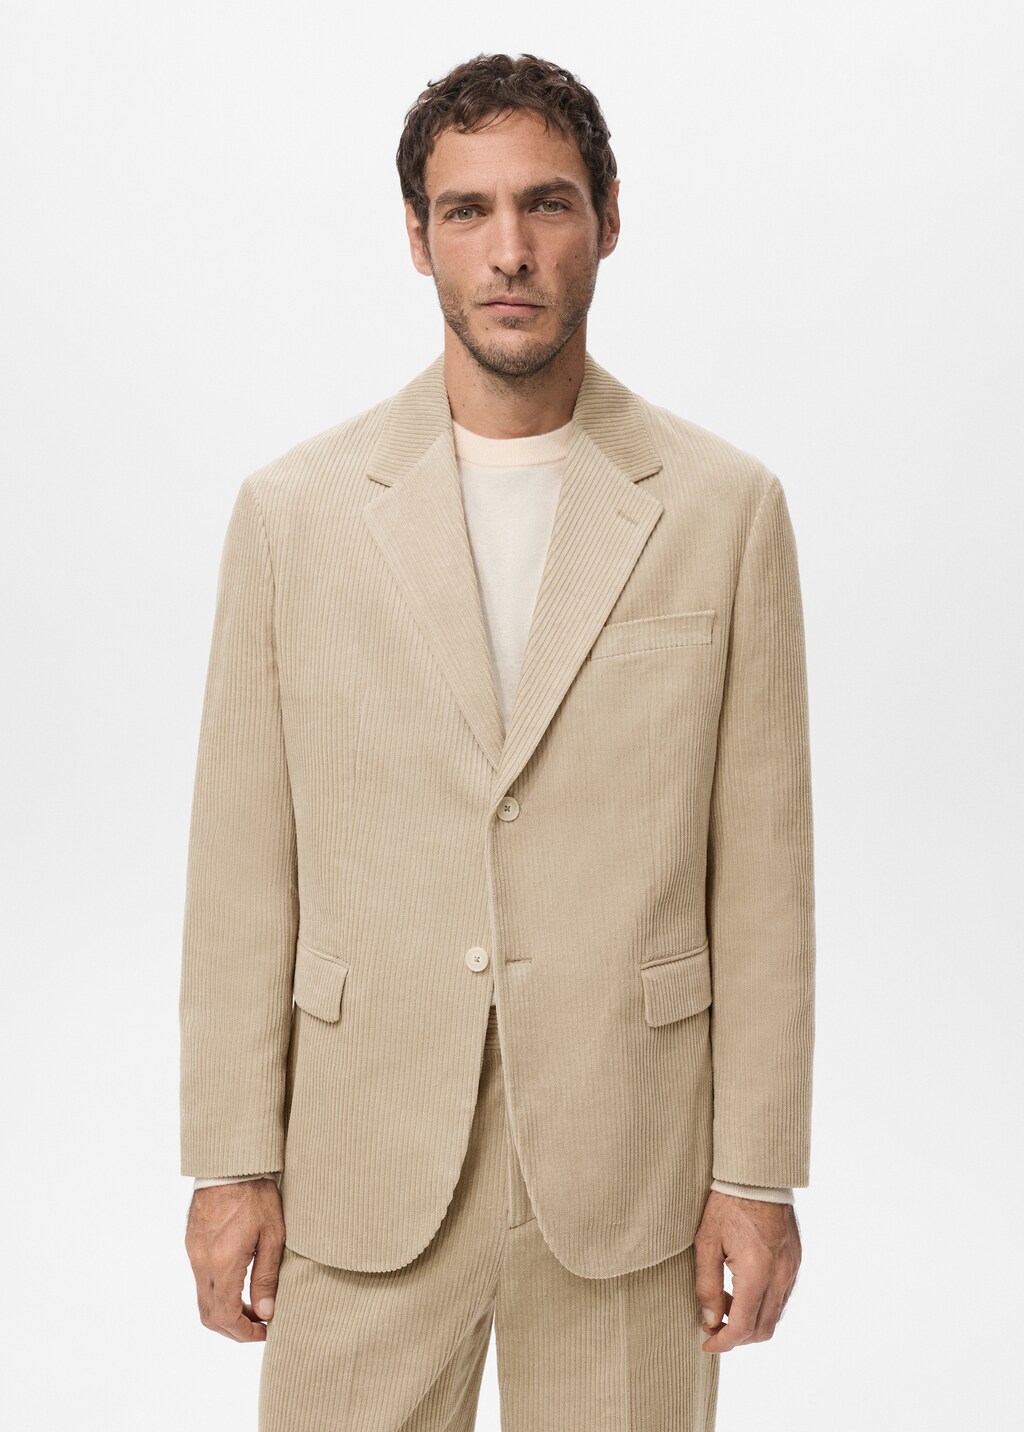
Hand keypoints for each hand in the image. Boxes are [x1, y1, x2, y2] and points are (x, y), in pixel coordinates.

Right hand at [184, 1178, 284, 1341]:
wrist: (231, 1163)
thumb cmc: (257, 1195)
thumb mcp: (272, 1235)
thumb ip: (267, 1278)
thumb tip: (265, 1313)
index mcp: (222, 1263)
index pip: (225, 1316)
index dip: (243, 1333)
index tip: (263, 1332)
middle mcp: (202, 1262)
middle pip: (209, 1315)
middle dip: (233, 1329)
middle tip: (258, 1326)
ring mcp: (194, 1253)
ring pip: (203, 1299)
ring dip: (225, 1312)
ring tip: (252, 1307)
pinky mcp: (192, 1243)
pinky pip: (200, 1280)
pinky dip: (217, 1293)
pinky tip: (239, 1284)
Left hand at [693, 1191, 801, 1352]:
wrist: (757, 1175)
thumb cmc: (727, 1204)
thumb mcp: (706, 1242)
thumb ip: (707, 1286)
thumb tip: (710, 1319)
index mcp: (756, 1273)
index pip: (742, 1327)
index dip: (723, 1342)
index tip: (707, 1343)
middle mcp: (780, 1276)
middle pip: (762, 1329)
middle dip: (737, 1336)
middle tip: (713, 1325)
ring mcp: (792, 1269)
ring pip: (775, 1316)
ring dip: (750, 1321)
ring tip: (725, 1302)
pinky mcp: (796, 1261)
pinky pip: (783, 1297)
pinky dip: (763, 1305)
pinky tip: (742, 1288)